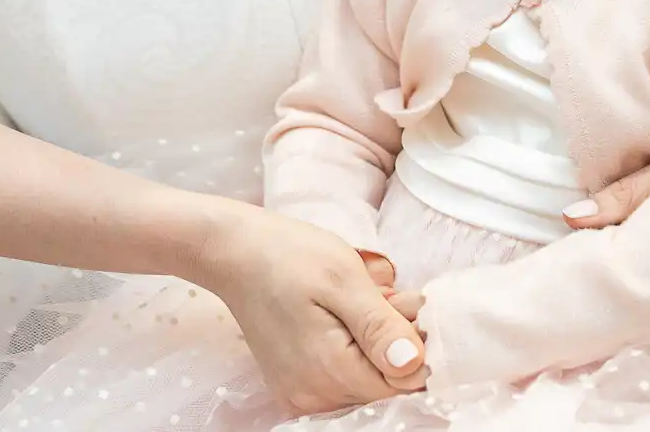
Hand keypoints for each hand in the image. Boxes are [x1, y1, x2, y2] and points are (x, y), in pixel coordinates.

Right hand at [193, 205, 426, 412]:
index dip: (415, 344)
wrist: (234, 253)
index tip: (406, 303)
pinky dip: (352, 351)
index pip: (403, 382)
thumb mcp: (343, 278)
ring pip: (365, 381)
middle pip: (383, 384)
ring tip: (361, 301)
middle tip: (385, 294)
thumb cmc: (288, 255)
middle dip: (395, 342)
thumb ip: (379, 326)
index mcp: (330, 372)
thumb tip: (415, 364)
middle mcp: (315, 397)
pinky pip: (341, 379)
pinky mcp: (294, 386)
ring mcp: (301, 395)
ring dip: (374, 345)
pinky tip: (344, 317)